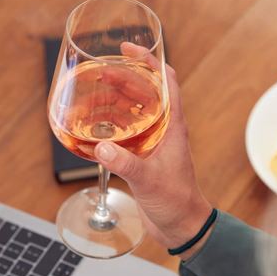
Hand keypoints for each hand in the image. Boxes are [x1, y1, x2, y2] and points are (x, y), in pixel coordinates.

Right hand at [94, 43, 211, 251]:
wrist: (182, 227)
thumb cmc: (176, 202)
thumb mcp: (148, 180)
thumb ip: (125, 163)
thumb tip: (101, 146)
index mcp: (173, 127)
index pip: (166, 82)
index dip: (150, 62)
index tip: (129, 48)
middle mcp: (165, 130)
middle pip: (145, 92)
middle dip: (124, 77)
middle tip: (101, 70)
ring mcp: (154, 143)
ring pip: (134, 111)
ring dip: (116, 99)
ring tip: (95, 93)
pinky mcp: (143, 158)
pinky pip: (126, 132)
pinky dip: (111, 124)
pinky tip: (94, 126)